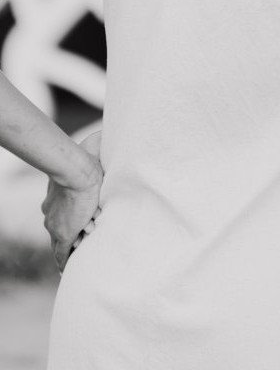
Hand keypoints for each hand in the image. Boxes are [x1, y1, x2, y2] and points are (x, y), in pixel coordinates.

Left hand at [42, 130, 102, 271]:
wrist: (78, 171)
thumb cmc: (84, 163)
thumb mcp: (87, 160)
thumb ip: (93, 152)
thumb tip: (103, 135)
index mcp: (55, 199)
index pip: (58, 217)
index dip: (66, 225)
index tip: (73, 231)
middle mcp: (51, 214)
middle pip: (57, 231)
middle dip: (69, 237)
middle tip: (79, 243)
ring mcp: (57, 224)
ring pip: (60, 242)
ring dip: (71, 247)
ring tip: (79, 254)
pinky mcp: (64, 234)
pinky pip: (62, 253)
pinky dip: (65, 261)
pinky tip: (67, 268)